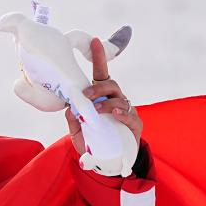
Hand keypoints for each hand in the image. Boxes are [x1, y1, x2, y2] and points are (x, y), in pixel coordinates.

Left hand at [66, 37, 142, 155]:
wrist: (109, 164)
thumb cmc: (94, 144)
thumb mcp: (77, 132)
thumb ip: (73, 119)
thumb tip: (70, 107)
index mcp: (101, 97)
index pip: (101, 74)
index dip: (99, 57)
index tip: (94, 41)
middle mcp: (115, 100)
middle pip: (110, 84)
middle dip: (97, 88)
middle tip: (86, 96)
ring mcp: (126, 111)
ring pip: (119, 98)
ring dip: (105, 102)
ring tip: (96, 110)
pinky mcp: (135, 124)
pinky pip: (129, 114)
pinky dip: (120, 113)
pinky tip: (114, 114)